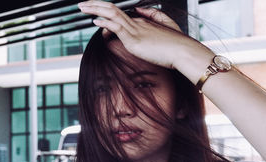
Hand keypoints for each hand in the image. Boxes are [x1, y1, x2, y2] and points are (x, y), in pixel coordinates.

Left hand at [77, 0, 206, 68]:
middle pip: (112, 9)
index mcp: (142, 22)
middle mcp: (137, 23)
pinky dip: (105, 22)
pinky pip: (116, 27)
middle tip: (82, 4)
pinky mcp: (134, 40)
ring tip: (82, 7)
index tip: (93, 10)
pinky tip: (95, 20)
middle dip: (95, 5)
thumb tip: (138, 10)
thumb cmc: (176, 44)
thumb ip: (152, 16)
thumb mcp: (166, 26)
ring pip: (111, 14)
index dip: (104, 11)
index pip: (119, 14)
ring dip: (94, 10)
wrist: (183, 52)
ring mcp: (135, 31)